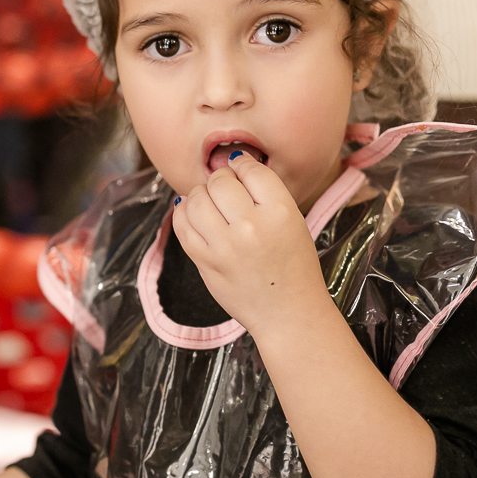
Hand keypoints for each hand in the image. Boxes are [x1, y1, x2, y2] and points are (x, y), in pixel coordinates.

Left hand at [171, 153, 328, 336]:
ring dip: (200, 194)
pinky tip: (192, 213)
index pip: (251, 169)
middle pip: (220, 181)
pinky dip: (183, 213)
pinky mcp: (205, 262)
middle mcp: (251, 226)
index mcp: (281, 212)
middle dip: (220, 179)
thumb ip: (266, 194)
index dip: (242, 165)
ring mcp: (225, 245)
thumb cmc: (294, 267)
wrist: (287, 312)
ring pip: (197, 199)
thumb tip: (232, 165)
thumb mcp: (294, 222)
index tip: (239, 169)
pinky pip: (182, 225)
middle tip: (224, 188)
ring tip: (208, 201)